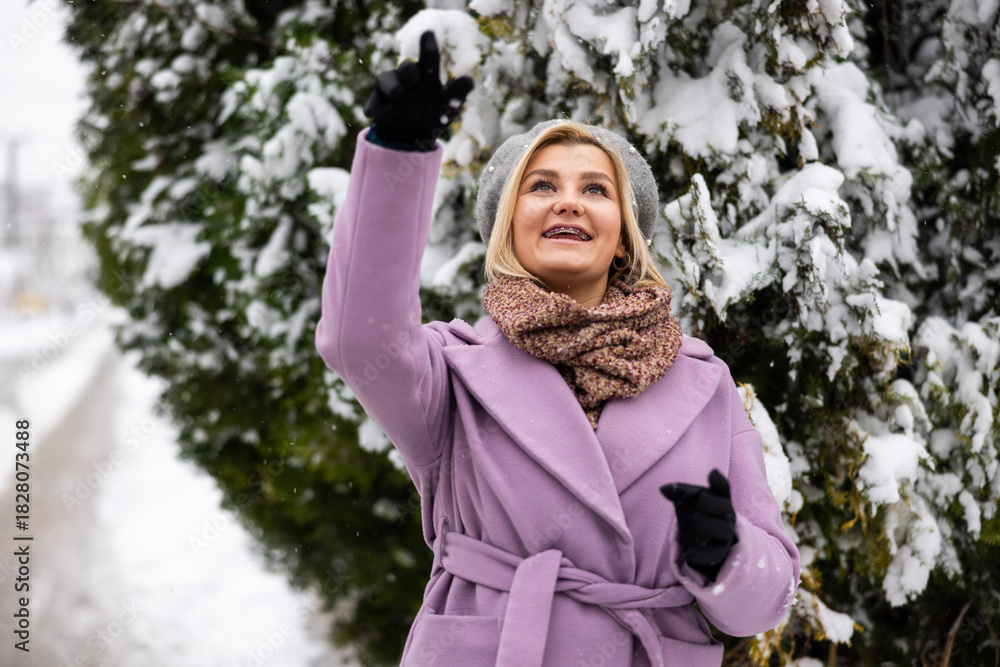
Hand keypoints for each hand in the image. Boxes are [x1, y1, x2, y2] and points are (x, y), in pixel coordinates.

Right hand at [363, 30, 473, 145]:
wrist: (410, 137)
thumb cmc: (430, 116)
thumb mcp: (447, 108)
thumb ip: (456, 94)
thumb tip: (470, 81)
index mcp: (427, 75)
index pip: (429, 57)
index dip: (428, 45)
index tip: (428, 33)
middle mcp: (409, 78)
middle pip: (407, 67)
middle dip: (409, 71)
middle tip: (414, 76)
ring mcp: (392, 88)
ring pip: (388, 80)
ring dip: (393, 86)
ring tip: (397, 95)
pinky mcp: (378, 102)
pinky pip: (375, 100)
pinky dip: (375, 105)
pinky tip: (373, 112)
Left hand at [660, 469, 737, 580]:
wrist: (701, 545)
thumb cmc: (696, 516)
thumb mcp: (687, 503)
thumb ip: (680, 493)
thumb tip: (663, 488)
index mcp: (719, 500)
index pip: (723, 489)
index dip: (719, 482)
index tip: (712, 473)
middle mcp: (726, 517)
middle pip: (726, 508)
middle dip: (712, 504)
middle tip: (700, 502)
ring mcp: (725, 536)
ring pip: (723, 530)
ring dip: (708, 524)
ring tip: (695, 520)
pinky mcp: (719, 554)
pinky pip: (715, 555)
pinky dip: (702, 553)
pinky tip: (689, 552)